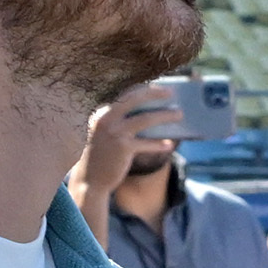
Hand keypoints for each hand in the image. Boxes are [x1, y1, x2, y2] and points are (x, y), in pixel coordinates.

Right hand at [78, 82, 174, 222]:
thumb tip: (150, 115)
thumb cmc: (101, 157)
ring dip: (165, 116)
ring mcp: (114, 132)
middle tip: (171, 92)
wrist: (89, 181)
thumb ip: (121, 123)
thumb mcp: (107, 135)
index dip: (142, 89)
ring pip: (145, 119)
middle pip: (135, 99)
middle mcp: (105, 118)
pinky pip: (147, 143)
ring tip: (179, 114)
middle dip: (155, 93)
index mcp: (101, 112)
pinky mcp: (123, 148)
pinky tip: (169, 145)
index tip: (158, 87)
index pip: (124, 95)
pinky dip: (159, 144)